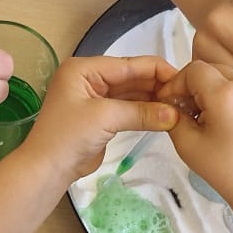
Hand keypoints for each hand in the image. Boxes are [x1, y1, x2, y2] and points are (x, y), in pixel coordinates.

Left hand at [21, 55, 179, 179]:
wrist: (47, 169)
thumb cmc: (68, 136)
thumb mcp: (105, 118)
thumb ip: (141, 112)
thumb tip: (174, 114)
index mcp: (85, 69)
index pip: (128, 63)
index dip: (157, 70)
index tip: (183, 80)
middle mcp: (90, 78)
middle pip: (132, 76)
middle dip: (157, 85)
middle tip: (185, 96)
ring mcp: (95, 98)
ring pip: (132, 93)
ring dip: (153, 100)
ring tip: (180, 106)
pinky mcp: (101, 117)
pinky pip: (128, 108)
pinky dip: (145, 112)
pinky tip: (164, 115)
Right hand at [158, 61, 232, 209]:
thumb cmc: (228, 170)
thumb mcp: (187, 144)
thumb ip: (173, 116)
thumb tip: (170, 101)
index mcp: (226, 94)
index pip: (193, 70)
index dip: (176, 84)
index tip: (169, 101)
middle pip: (209, 68)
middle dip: (192, 86)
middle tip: (184, 110)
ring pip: (224, 74)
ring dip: (209, 88)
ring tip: (203, 116)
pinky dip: (225, 92)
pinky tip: (220, 116)